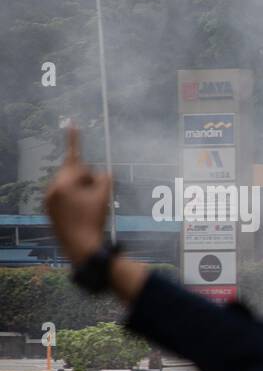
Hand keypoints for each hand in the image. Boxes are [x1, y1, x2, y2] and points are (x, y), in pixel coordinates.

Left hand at [44, 125, 111, 265]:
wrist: (81, 248)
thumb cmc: (93, 221)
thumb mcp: (104, 197)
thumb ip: (104, 180)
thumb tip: (103, 172)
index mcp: (64, 183)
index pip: (74, 157)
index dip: (75, 139)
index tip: (71, 123)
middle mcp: (52, 188)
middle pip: (73, 173)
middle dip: (86, 179)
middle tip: (96, 195)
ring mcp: (49, 199)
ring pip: (68, 185)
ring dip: (80, 190)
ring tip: (90, 208)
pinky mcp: (49, 209)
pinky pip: (63, 196)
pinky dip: (74, 200)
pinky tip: (82, 212)